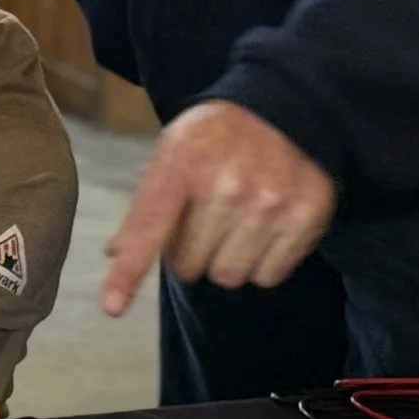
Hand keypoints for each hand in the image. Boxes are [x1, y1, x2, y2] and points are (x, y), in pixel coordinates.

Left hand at [101, 101, 336, 316]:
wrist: (284, 110)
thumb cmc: (215, 141)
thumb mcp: (171, 152)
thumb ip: (145, 204)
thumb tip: (115, 254)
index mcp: (183, 162)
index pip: (149, 227)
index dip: (128, 272)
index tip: (112, 307)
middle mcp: (227, 183)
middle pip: (189, 267)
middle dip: (189, 254)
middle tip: (203, 223)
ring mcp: (270, 200)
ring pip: (229, 276)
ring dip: (226, 261)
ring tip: (234, 224)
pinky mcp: (306, 215)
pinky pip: (268, 276)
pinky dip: (261, 262)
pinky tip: (263, 227)